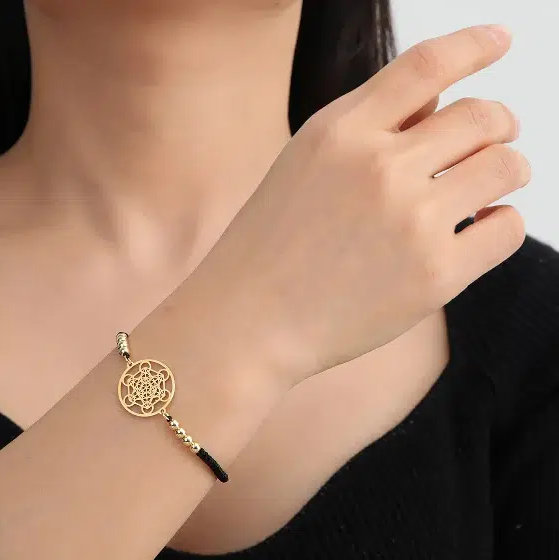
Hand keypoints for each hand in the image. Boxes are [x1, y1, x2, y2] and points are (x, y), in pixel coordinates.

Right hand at [217, 24, 528, 382]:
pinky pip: (506, 229)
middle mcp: (379, 167)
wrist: (245, 325)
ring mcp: (411, 221)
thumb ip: (367, 131)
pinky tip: (477, 231)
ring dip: (508, 170)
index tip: (500, 41)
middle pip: (482, 115)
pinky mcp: (434, 275)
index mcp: (339, 132)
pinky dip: (501, 224)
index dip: (475, 44)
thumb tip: (440, 104)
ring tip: (487, 191)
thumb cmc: (266, 251)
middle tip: (498, 140)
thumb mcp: (301, 168)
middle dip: (499, 125)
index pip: (429, 64)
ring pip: (506, 166)